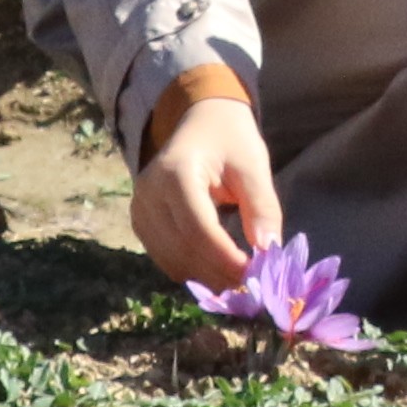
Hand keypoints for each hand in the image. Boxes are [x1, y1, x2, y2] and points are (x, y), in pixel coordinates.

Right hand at [126, 83, 279, 289]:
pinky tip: (217, 271)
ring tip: (239, 281)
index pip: (198, 230)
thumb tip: (267, 250)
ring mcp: (139, 209)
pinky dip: (191, 269)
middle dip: (218, 273)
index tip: (255, 275)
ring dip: (205, 277)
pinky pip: (164, 257)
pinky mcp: (140, 221)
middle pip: (182, 250)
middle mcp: (148, 193)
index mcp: (176, 173)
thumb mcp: (253, 165)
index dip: (226, 259)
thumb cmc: (230, 138)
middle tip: (253, 286)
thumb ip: (262, 206)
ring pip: (170, 260)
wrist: (200, 120)